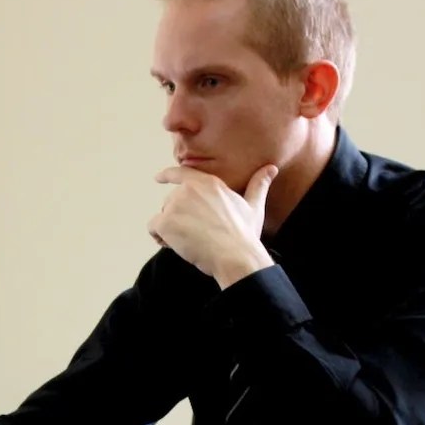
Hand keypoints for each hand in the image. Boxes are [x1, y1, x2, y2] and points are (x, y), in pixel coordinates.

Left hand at [149, 163, 276, 287]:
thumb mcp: (254, 206)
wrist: (235, 255)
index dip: (167, 175)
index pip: (181, 173)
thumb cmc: (245, 234)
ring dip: (170, 229)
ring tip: (189, 242)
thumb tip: (271, 169)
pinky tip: (175, 246)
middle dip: (178, 218)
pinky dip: (160, 238)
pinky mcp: (165, 222)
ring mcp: (175, 205)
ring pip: (163, 216)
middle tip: (196, 234)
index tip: (158, 178)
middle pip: (171, 201)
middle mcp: (189, 189)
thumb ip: (258, 184)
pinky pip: (153, 228)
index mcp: (208, 182)